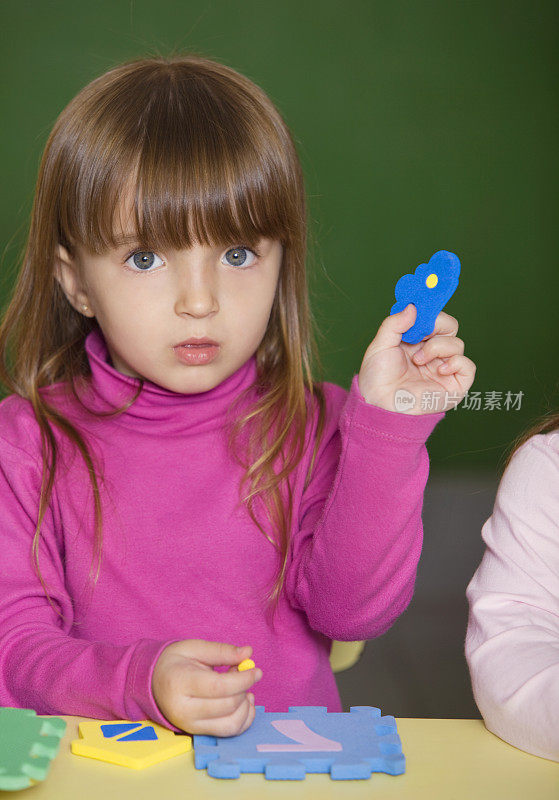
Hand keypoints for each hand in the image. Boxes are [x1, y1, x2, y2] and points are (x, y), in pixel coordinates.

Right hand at [151, 640, 261, 735]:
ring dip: (246, 707)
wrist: (154, 683)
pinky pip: (228, 732)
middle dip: (244, 689)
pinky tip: (244, 702)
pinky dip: (244, 719)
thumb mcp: (194, 647)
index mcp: (179, 683)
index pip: (219, 687)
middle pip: (227, 706)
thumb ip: (222, 651)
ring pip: (231, 724)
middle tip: (245, 672)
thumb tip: (248, 653)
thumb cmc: (175, 662)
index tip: (256, 670)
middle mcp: (183, 710)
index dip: (243, 680)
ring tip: (244, 689)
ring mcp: (190, 725)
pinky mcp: (198, 733)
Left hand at [358, 304, 475, 413]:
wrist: (379, 403)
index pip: (433, 319)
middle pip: (450, 327)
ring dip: (438, 347)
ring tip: (418, 360)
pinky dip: (456, 362)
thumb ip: (394, 324)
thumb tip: (413, 307)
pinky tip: (440, 369)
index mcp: (416, 342)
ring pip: (457, 344)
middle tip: (421, 333)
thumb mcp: (380, 344)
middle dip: (437, 326)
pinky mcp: (453, 385)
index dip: (430, 312)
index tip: (421, 310)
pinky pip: (468, 366)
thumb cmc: (377, 379)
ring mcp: (443, 368)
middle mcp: (432, 353)